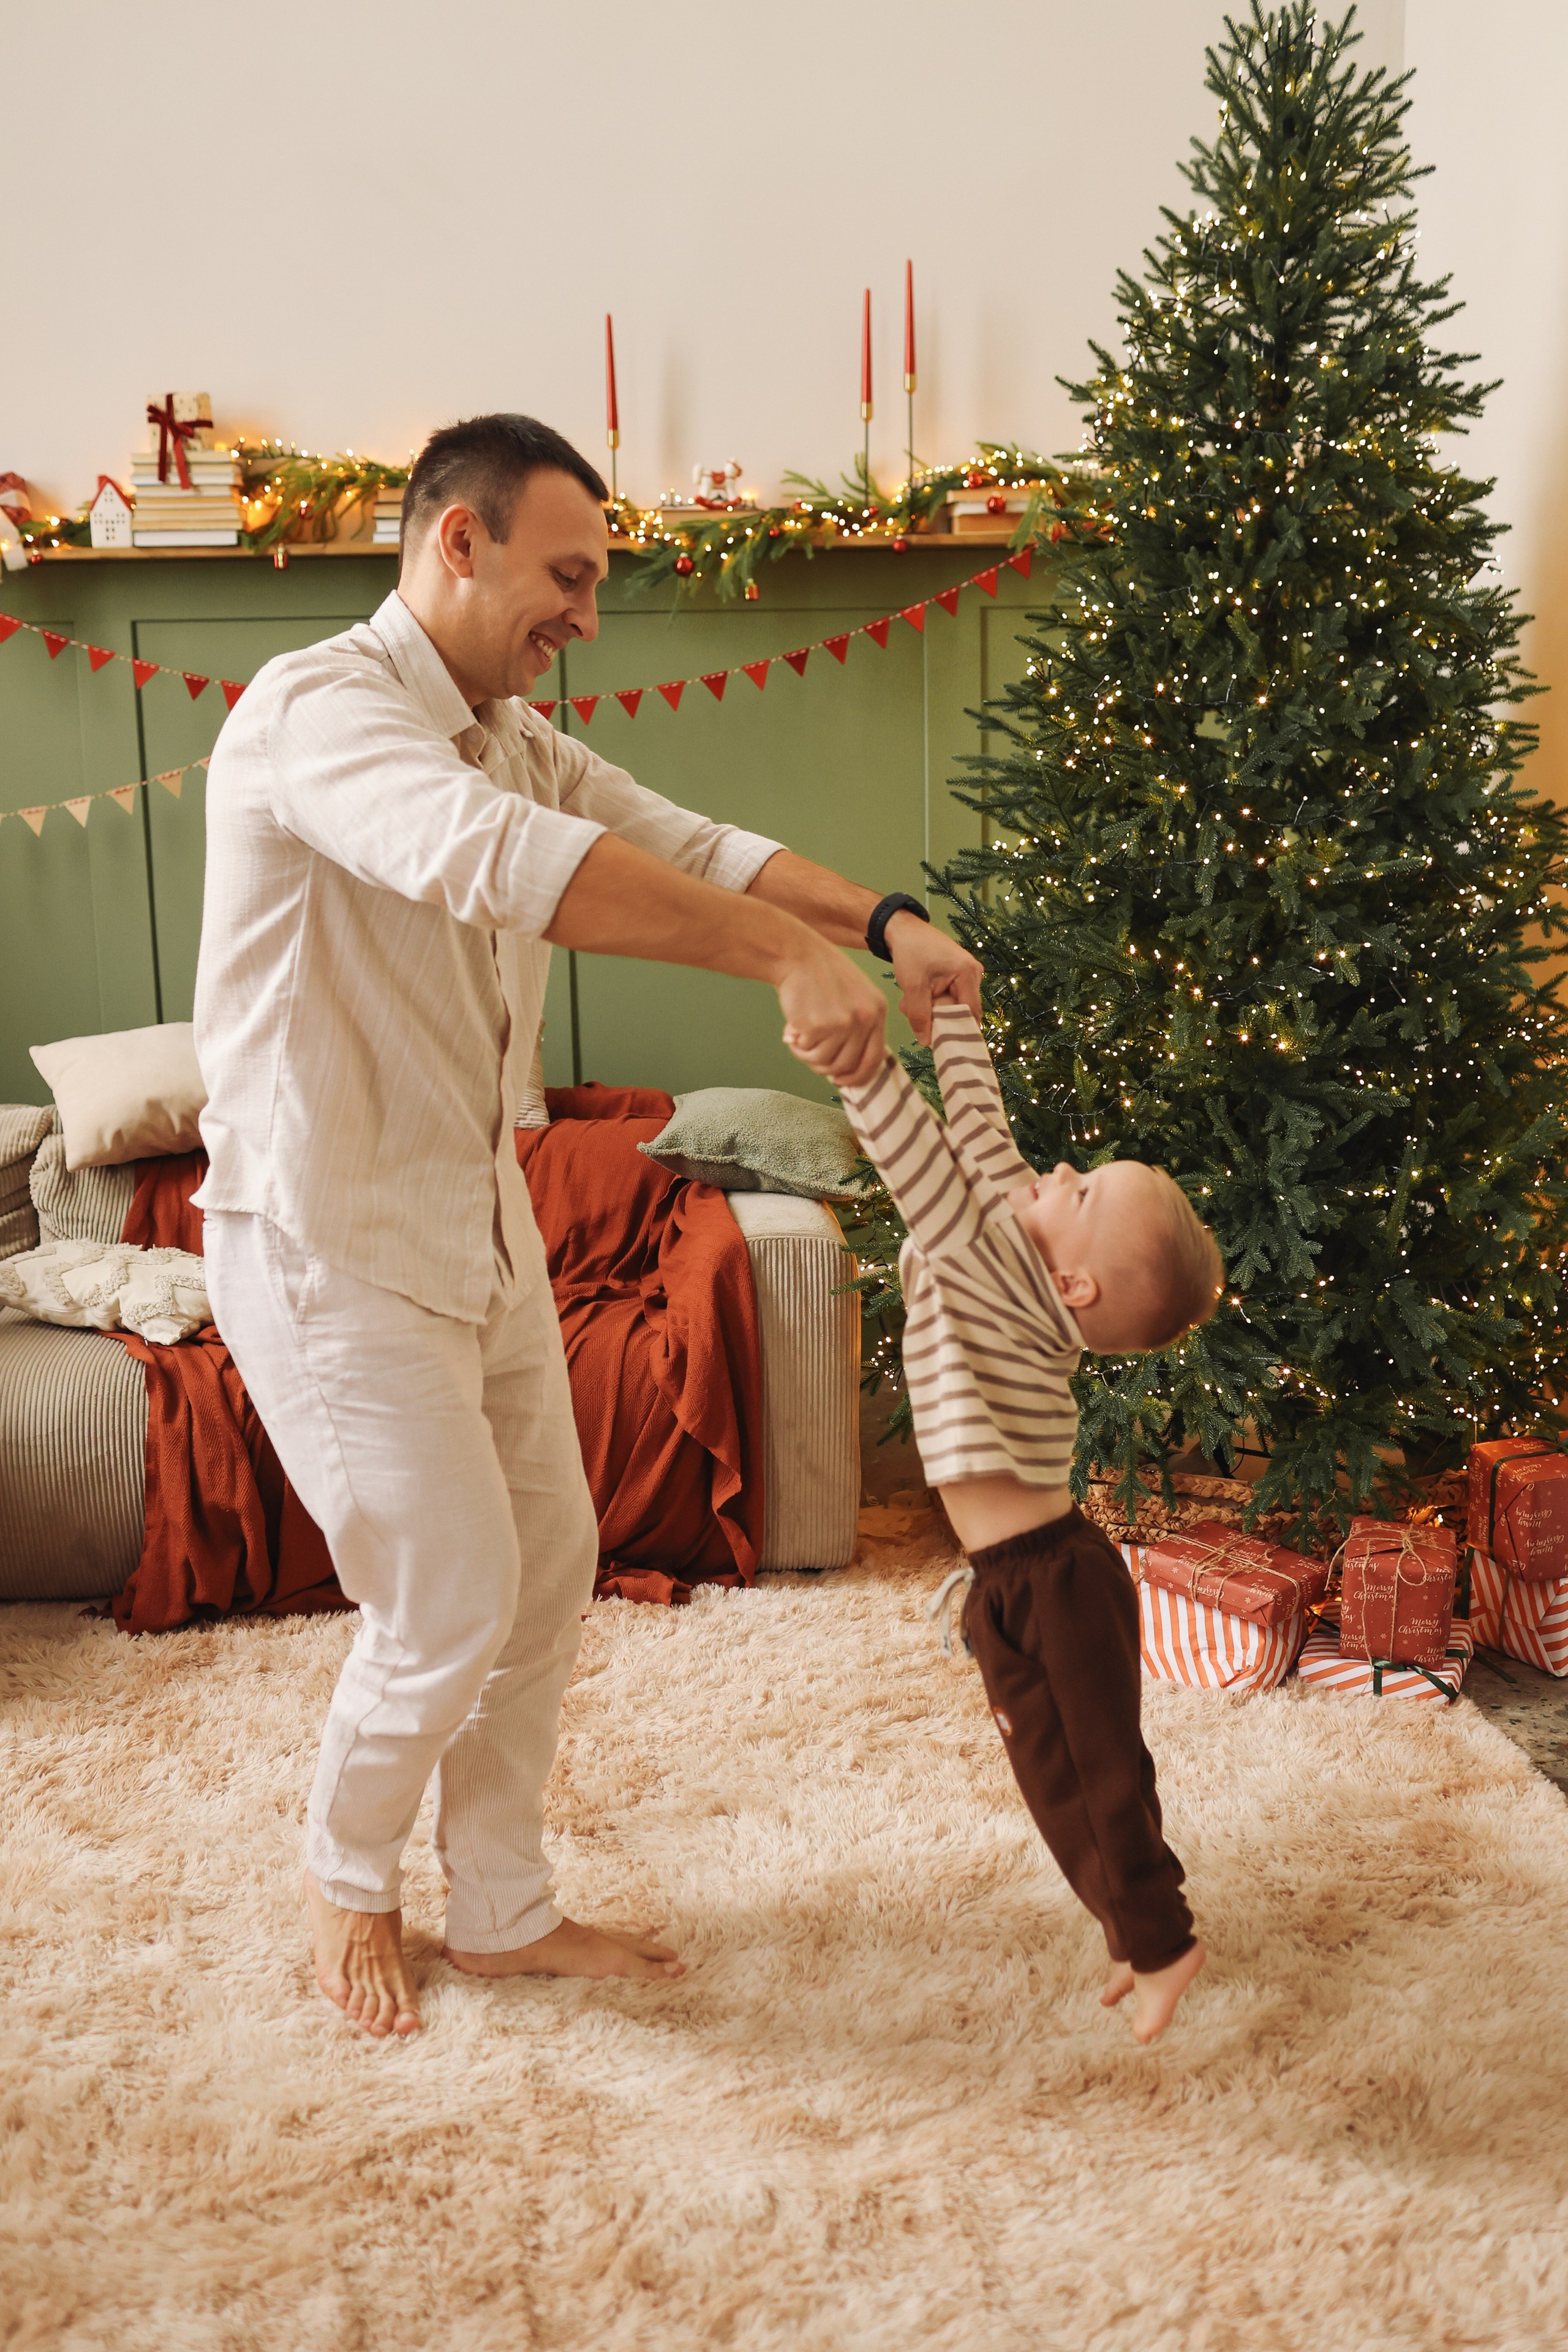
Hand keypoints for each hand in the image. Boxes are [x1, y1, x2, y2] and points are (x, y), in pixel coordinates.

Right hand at [779, 942, 887, 1088]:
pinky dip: (796, 1046)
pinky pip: (806, 1052)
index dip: (856, 1076)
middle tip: (808, 1055)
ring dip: (806, 1055)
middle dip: (824, 1067)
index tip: (840, 1080)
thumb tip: (843, 1069)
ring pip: (824, 1062)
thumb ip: (855, 1028)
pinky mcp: (820, 1025)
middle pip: (846, 1065)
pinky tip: (791, 1029)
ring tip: (798, 1038)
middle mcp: (865, 1018)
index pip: (874, 1059)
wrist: (797, 955)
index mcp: (877, 1010)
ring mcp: (843, 1023)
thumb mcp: (854, 996)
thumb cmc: (820, 975)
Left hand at [886, 912, 982, 1043]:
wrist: (904, 930)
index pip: (970, 1013)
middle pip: (961, 1010)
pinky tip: (917, 993)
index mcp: (968, 973)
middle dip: (938, 1016)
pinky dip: (932, 1000)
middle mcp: (974, 973)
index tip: (943, 1043)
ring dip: (932, 1008)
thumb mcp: (913, 986)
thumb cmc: (910, 952)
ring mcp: (967, 974)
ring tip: (911, 1000)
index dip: (958, 1030)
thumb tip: (927, 1042)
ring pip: (953, 1005)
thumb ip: (920, 1015)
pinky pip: (949, 997)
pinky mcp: (958, 975)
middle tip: (914, 1013)